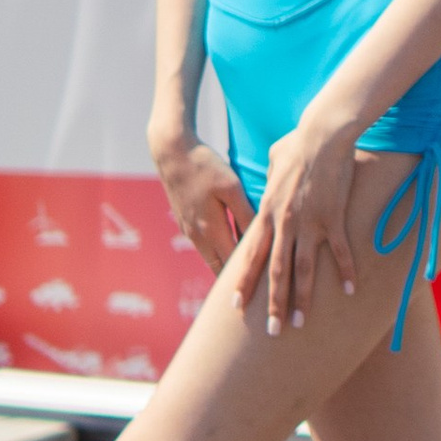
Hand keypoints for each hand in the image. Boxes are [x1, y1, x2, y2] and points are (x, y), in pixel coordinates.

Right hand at [150, 127, 250, 278]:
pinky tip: (231, 248)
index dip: (250, 275)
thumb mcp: (232, 188)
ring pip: (210, 257)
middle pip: (219, 267)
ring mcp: (188, 230)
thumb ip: (245, 214)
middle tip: (259, 287)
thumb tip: (262, 237)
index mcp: (210, 231)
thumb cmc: (206, 167)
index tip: (268, 284)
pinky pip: (205, 245)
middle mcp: (197, 236)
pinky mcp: (185, 222)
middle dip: (237, 278)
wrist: (172, 153)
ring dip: (227, 266)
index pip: (233, 265)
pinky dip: (218, 251)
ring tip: (248, 273)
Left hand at [225, 101, 363, 336]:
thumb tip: (268, 176)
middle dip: (272, 304)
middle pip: (276, 272)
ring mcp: (309, 224)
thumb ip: (268, 175)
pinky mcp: (334, 218)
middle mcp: (284, 224)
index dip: (244, 284)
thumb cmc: (297, 143)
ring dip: (302, 298)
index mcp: (266, 213)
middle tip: (271, 331)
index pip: (250, 256)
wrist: (322, 136)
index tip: (236, 307)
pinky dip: (345, 271)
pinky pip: (339, 251)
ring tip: (300, 323)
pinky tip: (349, 290)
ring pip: (303, 269)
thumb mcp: (273, 160)